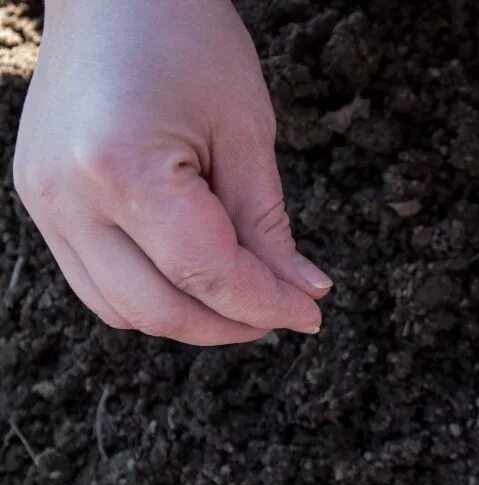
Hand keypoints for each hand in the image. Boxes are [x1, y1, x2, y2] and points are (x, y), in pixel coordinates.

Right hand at [13, 0, 330, 344]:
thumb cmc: (188, 38)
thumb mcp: (245, 131)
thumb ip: (268, 225)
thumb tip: (302, 293)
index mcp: (121, 168)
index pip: (206, 273)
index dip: (266, 304)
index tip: (311, 315)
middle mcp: (66, 196)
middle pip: (157, 308)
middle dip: (230, 323)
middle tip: (283, 311)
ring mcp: (42, 202)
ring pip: (121, 308)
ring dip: (189, 317)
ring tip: (243, 297)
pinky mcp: (39, 200)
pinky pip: (96, 281)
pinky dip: (151, 293)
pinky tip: (196, 277)